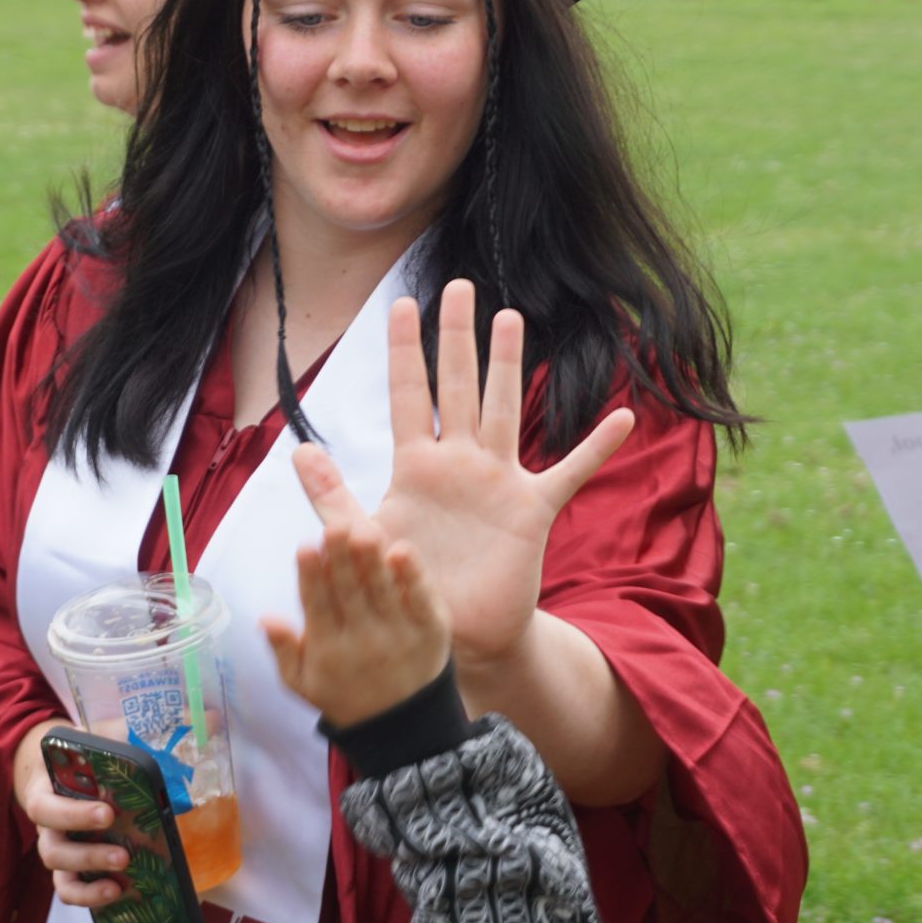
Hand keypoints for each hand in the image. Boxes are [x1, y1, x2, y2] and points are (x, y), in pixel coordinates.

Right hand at [11, 717, 126, 910]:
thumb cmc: (76, 755)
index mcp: (43, 791)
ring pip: (60, 875)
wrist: (56, 768)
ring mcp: (56, 848)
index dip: (74, 815)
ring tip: (121, 881)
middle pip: (52, 850)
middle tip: (124, 854)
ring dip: (90, 882)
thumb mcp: (88, 740)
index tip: (107, 813)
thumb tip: (148, 739)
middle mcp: (45, 826)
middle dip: (88, 855)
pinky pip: (70, 889)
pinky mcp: (69, 867)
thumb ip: (110, 738)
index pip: (46, 808)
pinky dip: (90, 896)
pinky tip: (116, 893)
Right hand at [263, 514, 451, 728]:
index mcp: (328, 649)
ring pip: (382, 591)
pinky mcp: (430, 631)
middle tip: (334, 527)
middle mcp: (362, 641)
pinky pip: (420, 600)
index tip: (304, 547)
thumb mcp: (304, 684)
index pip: (317, 606)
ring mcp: (398, 635)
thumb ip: (284, 650)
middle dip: (340, 559)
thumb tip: (265, 619)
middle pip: (348, 592)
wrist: (401, 728)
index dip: (310, 576)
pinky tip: (402, 552)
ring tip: (364, 531)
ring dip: (372, 560)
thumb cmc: (346, 695)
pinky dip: (412, 577)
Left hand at [295, 282, 631, 667]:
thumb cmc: (407, 586)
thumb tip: (297, 450)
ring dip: (510, 365)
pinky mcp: (532, 511)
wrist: (453, 635)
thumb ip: (333, 495)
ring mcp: (499, 482)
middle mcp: (459, 462)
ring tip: (510, 318)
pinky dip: (597, 448)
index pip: (409, 394)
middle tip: (459, 287)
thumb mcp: (365, 538)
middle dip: (458, 337)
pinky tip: (624, 418)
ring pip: (506, 409)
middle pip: (459, 386)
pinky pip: (570, 472)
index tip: (403, 303)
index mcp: (416, 466)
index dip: (405, 349)